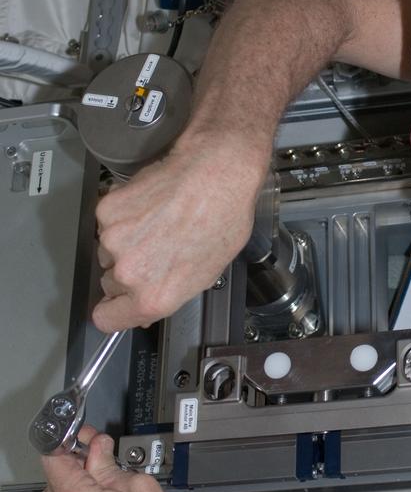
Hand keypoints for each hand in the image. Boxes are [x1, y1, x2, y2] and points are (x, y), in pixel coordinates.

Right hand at [93, 137, 265, 330]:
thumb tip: (147, 304)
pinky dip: (123, 214)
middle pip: (109, 282)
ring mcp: (114, 240)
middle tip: (155, 250)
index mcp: (154, 297)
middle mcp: (129, 273)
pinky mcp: (107, 210)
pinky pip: (107, 222)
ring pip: (108, 250)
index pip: (106, 319)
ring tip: (159, 223)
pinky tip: (151, 205)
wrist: (216, 172)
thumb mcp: (207, 272)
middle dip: (128, 271)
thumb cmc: (222, 218)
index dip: (114, 310)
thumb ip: (170, 293)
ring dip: (126, 241)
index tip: (117, 303)